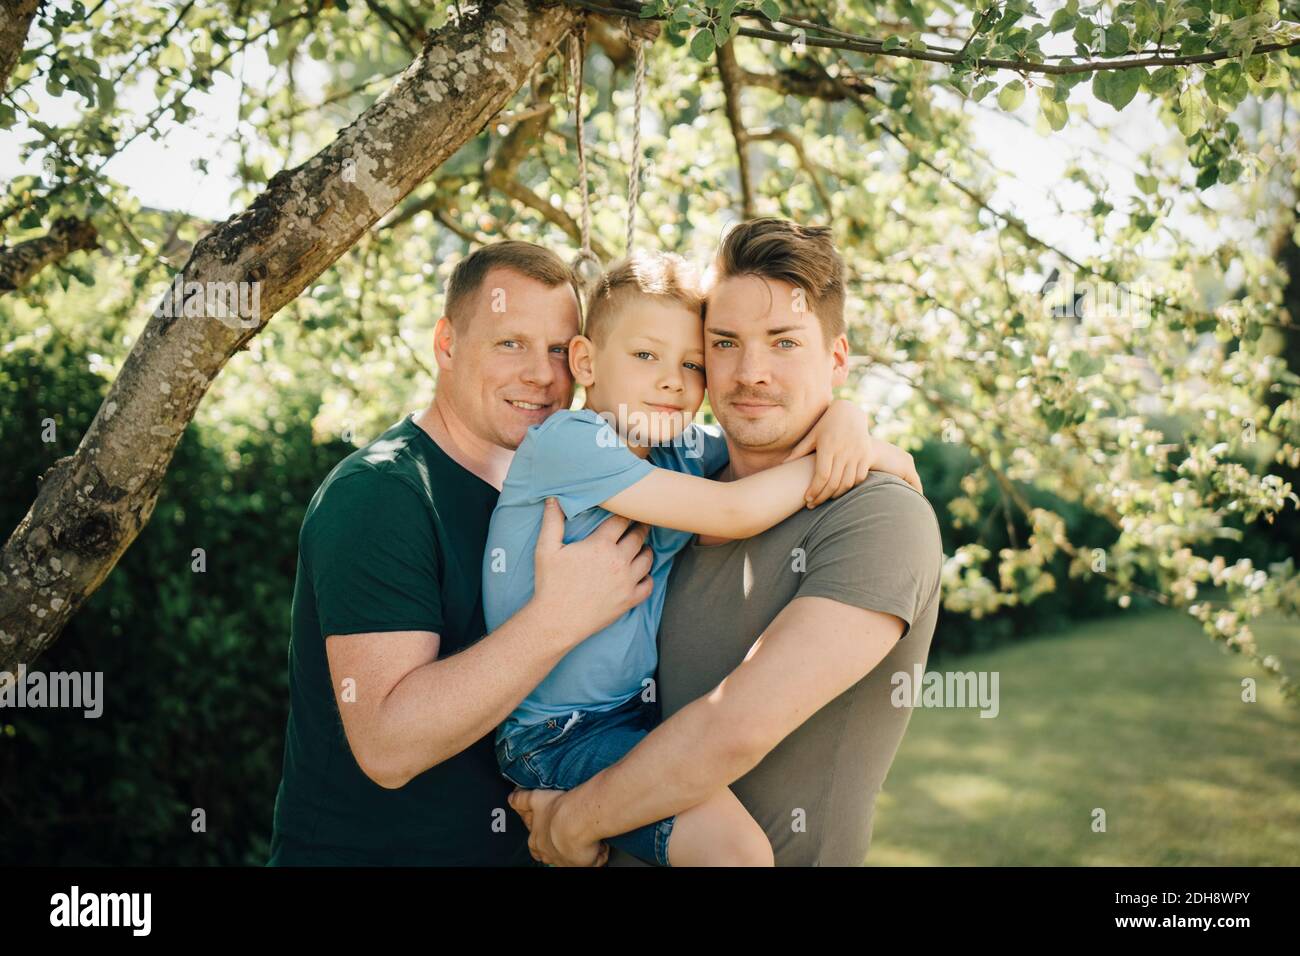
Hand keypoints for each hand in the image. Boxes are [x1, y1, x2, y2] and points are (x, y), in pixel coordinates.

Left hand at [508, 788, 608, 866]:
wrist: (575, 821)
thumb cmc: (557, 811)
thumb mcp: (535, 800)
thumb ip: (522, 800)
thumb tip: (511, 798)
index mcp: (537, 841)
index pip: (535, 847)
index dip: (541, 842)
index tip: (551, 833)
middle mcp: (550, 854)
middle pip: (553, 856)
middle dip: (561, 848)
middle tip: (571, 835)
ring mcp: (567, 861)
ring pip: (574, 860)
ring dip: (581, 852)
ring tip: (590, 839)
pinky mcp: (585, 864)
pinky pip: (595, 861)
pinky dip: (599, 854)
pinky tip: (601, 844)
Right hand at [531, 498, 652, 650]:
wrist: (557, 621)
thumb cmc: (550, 584)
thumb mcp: (546, 549)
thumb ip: (552, 521)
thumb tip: (553, 498)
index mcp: (601, 545)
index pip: (622, 520)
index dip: (626, 513)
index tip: (629, 510)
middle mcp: (618, 561)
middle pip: (638, 536)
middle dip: (640, 528)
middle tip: (640, 524)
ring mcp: (627, 581)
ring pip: (647, 558)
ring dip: (645, 550)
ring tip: (640, 547)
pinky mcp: (629, 600)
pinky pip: (649, 584)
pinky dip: (648, 576)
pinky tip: (641, 573)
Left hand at [782, 399, 922, 504]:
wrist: (851, 412)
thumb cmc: (827, 425)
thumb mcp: (812, 435)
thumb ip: (799, 451)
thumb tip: (783, 465)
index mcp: (828, 446)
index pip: (822, 475)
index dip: (815, 490)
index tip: (807, 499)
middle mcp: (844, 450)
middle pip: (834, 482)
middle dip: (822, 497)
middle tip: (812, 504)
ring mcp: (857, 453)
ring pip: (847, 483)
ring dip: (835, 494)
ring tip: (825, 498)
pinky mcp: (867, 454)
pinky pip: (859, 477)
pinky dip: (850, 486)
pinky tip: (840, 489)